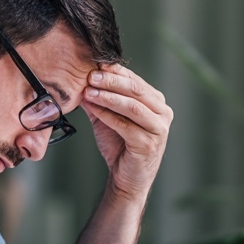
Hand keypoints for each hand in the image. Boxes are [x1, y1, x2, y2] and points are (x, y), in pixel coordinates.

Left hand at [82, 64, 172, 201]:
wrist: (127, 179)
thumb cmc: (120, 146)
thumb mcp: (108, 118)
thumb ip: (98, 100)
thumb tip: (81, 79)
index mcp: (156, 102)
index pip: (135, 80)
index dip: (114, 72)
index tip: (94, 65)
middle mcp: (162, 113)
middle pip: (136, 90)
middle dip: (111, 81)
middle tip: (91, 76)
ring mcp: (158, 129)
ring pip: (132, 106)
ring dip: (109, 97)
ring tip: (89, 91)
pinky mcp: (149, 144)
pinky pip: (126, 126)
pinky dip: (108, 115)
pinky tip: (94, 109)